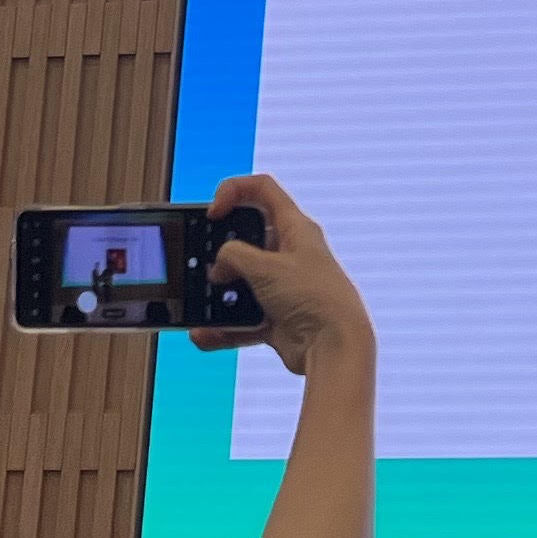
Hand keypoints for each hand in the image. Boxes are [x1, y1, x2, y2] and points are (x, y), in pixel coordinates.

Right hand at [190, 178, 371, 362]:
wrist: (334, 347)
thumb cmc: (313, 298)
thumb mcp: (266, 268)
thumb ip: (234, 256)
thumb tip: (219, 267)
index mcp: (296, 228)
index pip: (263, 190)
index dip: (233, 192)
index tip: (213, 214)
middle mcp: (291, 254)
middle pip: (248, 239)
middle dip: (221, 251)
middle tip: (205, 263)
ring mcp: (284, 287)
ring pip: (243, 281)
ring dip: (220, 293)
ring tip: (202, 302)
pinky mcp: (278, 317)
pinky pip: (243, 317)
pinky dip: (224, 326)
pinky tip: (205, 334)